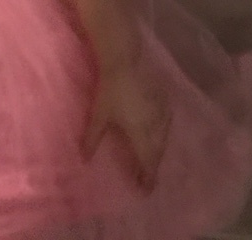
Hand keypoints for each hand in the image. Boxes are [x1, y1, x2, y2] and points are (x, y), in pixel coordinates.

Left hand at [84, 54, 170, 189]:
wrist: (125, 62)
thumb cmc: (110, 91)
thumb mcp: (98, 117)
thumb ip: (92, 139)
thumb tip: (85, 160)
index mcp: (140, 130)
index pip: (147, 158)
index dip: (148, 174)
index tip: (147, 189)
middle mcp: (154, 122)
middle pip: (158, 149)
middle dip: (154, 165)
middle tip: (148, 178)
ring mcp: (160, 109)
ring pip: (164, 135)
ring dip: (159, 150)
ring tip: (153, 158)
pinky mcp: (162, 97)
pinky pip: (167, 121)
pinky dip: (164, 132)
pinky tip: (160, 131)